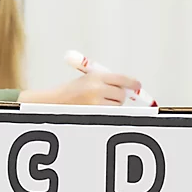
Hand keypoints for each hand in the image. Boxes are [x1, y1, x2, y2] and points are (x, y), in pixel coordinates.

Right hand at [21, 70, 140, 106]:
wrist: (53, 102)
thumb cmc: (70, 92)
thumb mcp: (86, 79)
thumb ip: (106, 81)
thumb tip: (128, 86)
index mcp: (95, 76)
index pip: (121, 79)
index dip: (132, 83)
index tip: (138, 85)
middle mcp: (97, 89)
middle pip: (121, 93)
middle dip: (118, 95)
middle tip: (108, 96)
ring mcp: (96, 103)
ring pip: (117, 105)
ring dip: (111, 105)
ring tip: (96, 103)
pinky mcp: (95, 115)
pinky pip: (110, 114)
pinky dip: (107, 112)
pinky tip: (95, 109)